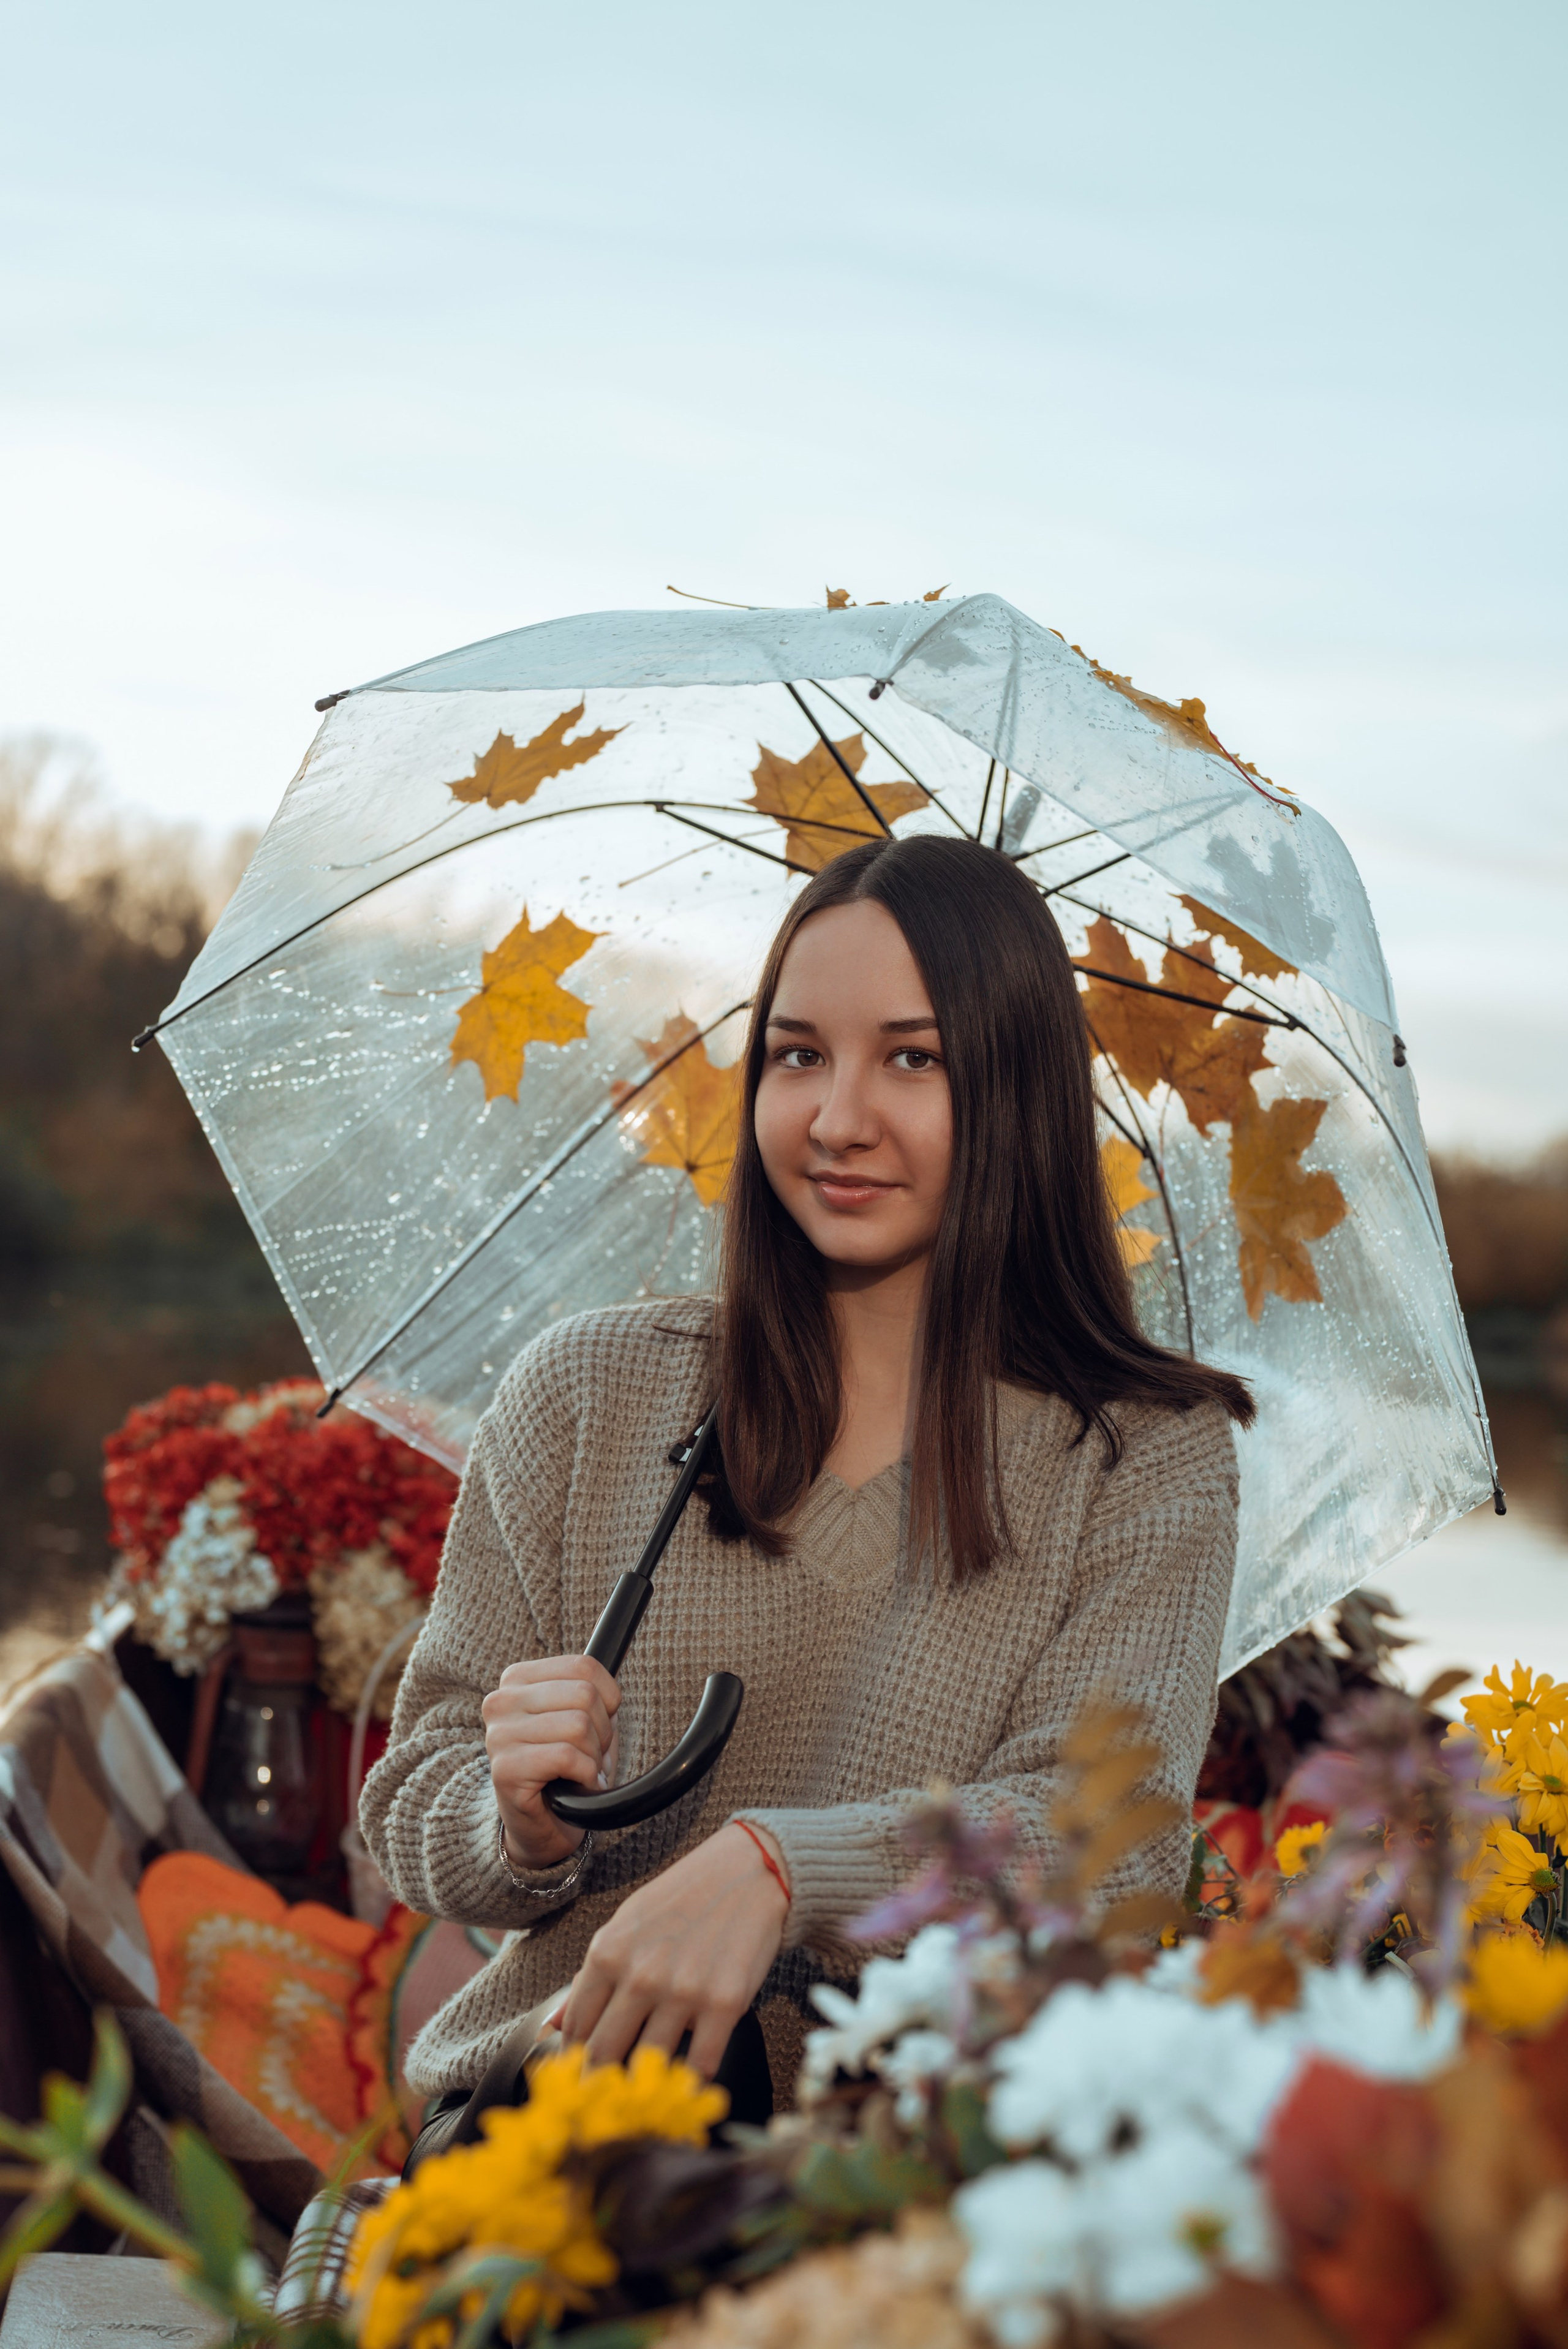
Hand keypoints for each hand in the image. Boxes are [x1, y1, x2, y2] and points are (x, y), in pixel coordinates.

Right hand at [482, 1654, 619, 1869]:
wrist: (542, 1826)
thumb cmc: (566, 1769)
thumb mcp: (584, 1721)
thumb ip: (594, 1695)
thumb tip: (611, 1692)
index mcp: (518, 1679)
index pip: (584, 1666)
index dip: (608, 1700)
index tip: (597, 1725)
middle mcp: (501, 1701)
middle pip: (584, 1694)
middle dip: (602, 1732)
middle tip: (589, 1756)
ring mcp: (499, 1735)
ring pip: (579, 1725)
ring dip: (593, 1757)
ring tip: (580, 1772)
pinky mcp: (505, 1769)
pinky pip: (567, 1757)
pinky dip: (586, 1774)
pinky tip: (576, 1785)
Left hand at [559, 1822, 789, 2075]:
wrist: (749, 1872)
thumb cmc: (682, 1898)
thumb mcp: (625, 1925)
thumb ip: (589, 1978)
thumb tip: (553, 2027)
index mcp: (607, 1954)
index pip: (576, 2029)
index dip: (575, 2061)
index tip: (581, 2076)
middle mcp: (640, 1976)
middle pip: (604, 2055)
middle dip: (600, 2084)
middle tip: (605, 2104)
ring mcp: (683, 1992)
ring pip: (650, 2066)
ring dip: (647, 2085)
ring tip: (647, 2094)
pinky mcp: (724, 2005)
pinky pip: (700, 2065)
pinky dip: (692, 2081)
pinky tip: (689, 2081)